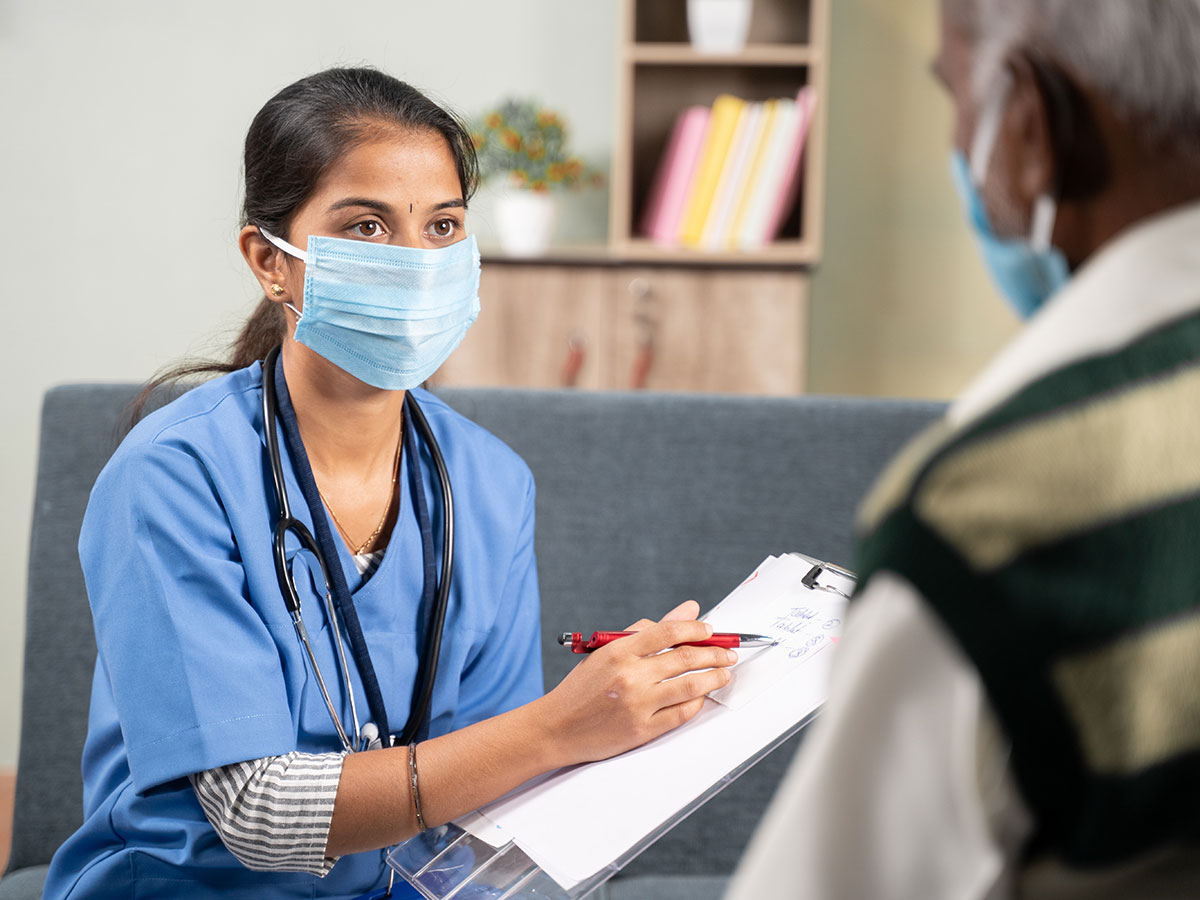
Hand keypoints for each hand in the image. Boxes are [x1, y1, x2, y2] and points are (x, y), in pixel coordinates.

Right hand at [538, 602, 735, 766]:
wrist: (556, 727)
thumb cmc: (582, 687)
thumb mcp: (606, 651)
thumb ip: (647, 631)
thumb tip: (687, 612)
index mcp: (619, 651)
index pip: (668, 631)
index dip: (696, 629)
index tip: (710, 631)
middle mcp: (630, 676)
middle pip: (685, 658)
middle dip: (715, 653)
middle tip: (728, 652)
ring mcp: (637, 704)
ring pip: (690, 686)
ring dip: (715, 678)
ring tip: (724, 674)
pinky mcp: (642, 730)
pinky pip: (682, 713)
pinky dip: (697, 702)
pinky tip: (702, 696)